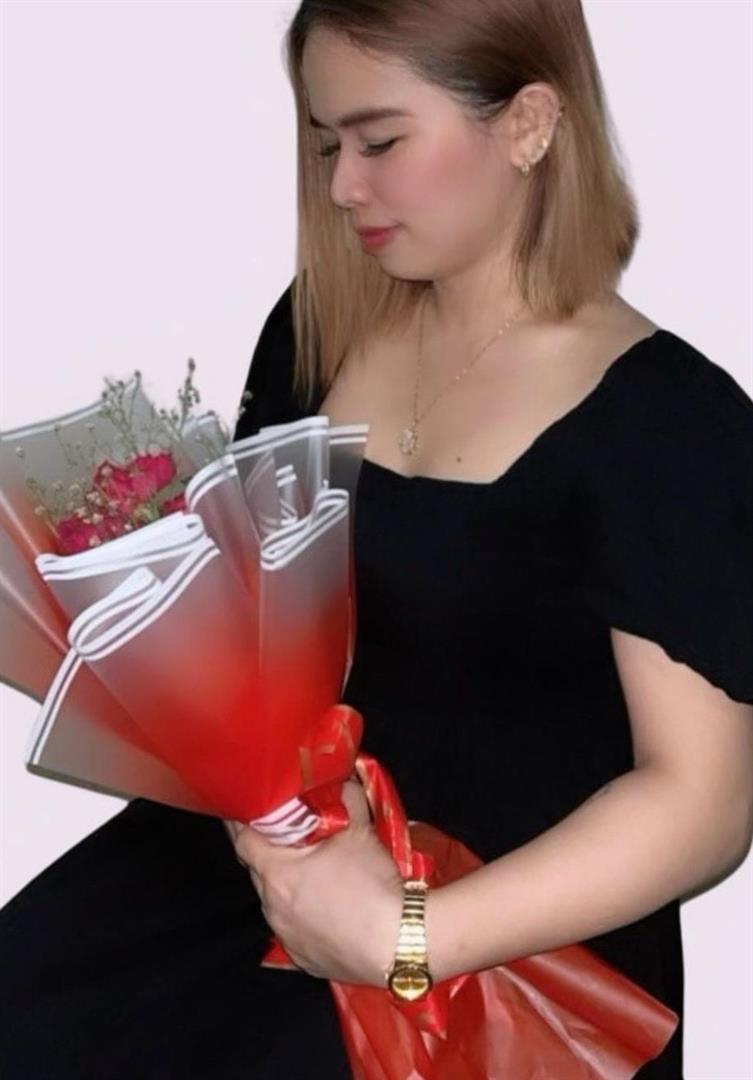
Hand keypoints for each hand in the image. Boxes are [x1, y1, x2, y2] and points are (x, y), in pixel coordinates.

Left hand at [230, 778, 403, 985]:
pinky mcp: (304, 960)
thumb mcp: (360, 830)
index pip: (243, 841)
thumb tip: (343, 780)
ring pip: (276, 902)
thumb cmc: (371, 883)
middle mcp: (273, 908)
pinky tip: (324, 906)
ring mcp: (287, 938)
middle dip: (268, 851)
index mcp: (277, 874)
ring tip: (310, 871)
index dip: (242, 822)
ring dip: (286, 884)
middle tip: (285, 833)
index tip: (244, 808)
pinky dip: (303, 913)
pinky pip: (295, 929)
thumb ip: (347, 799)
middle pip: (259, 871)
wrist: (399, 942)